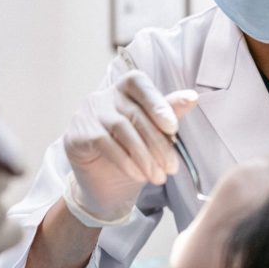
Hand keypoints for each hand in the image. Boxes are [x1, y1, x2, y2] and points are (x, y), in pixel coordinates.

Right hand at [63, 71, 197, 223]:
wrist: (104, 182)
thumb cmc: (132, 152)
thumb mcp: (154, 133)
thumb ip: (169, 113)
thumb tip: (192, 97)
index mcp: (125, 88)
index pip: (140, 85)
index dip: (157, 104)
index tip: (174, 128)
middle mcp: (104, 96)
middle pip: (135, 114)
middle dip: (157, 143)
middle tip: (172, 167)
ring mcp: (88, 113)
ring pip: (122, 129)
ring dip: (144, 156)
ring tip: (158, 177)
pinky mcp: (76, 134)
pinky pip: (105, 144)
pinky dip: (125, 161)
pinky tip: (139, 175)